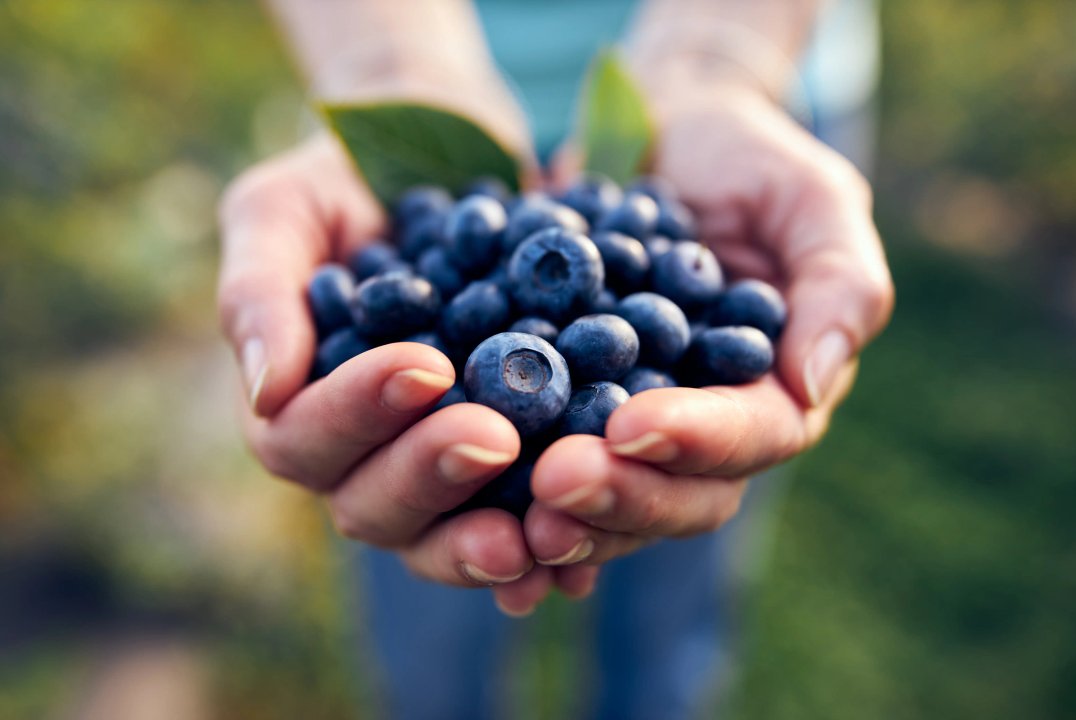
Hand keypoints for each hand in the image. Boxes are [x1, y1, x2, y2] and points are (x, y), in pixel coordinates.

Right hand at [217, 134, 556, 596]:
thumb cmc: (350, 182)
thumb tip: (267, 393)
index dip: (357, 414)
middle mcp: (362, 455)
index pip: (301, 439)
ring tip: (539, 527)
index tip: (426, 366)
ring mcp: (434, 469)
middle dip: (430, 475)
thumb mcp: (288, 208)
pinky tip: (579, 550)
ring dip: (485, 538)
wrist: (454, 163)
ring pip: (443, 535)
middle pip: (372, 506)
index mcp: (295, 404)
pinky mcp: (510, 468)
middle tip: (495, 436)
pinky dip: (546, 546)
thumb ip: (259, 289)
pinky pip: (518, 524)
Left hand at [498, 82, 893, 614]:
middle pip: (676, 492)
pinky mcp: (565, 410)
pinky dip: (508, 494)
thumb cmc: (748, 160)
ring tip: (511, 510)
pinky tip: (468, 511)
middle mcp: (704, 429)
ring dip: (561, 513)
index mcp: (772, 392)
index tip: (632, 425)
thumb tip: (812, 383)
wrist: (657, 136)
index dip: (696, 440)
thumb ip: (839, 285)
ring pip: (607, 496)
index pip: (751, 436)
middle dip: (619, 492)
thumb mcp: (812, 200)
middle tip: (553, 482)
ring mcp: (630, 427)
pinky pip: (540, 460)